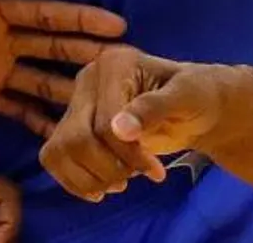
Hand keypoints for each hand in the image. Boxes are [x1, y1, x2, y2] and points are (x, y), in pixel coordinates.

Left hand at [0, 0, 127, 137]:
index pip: (45, 15)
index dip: (80, 20)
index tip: (117, 25)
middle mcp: (4, 39)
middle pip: (55, 49)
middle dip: (90, 55)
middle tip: (128, 66)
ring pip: (42, 82)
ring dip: (71, 93)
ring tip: (106, 111)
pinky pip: (14, 109)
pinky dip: (38, 122)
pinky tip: (63, 137)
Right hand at [39, 45, 234, 201]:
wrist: (198, 106)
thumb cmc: (197, 96)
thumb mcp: (186, 97)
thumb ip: (154, 108)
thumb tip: (119, 129)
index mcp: (114, 63)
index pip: (104, 123)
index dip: (127, 154)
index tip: (155, 171)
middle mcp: (88, 79)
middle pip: (76, 139)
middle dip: (107, 168)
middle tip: (137, 176)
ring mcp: (78, 102)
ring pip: (59, 151)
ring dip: (89, 178)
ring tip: (121, 182)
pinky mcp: (73, 126)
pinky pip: (55, 158)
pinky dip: (75, 180)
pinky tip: (101, 188)